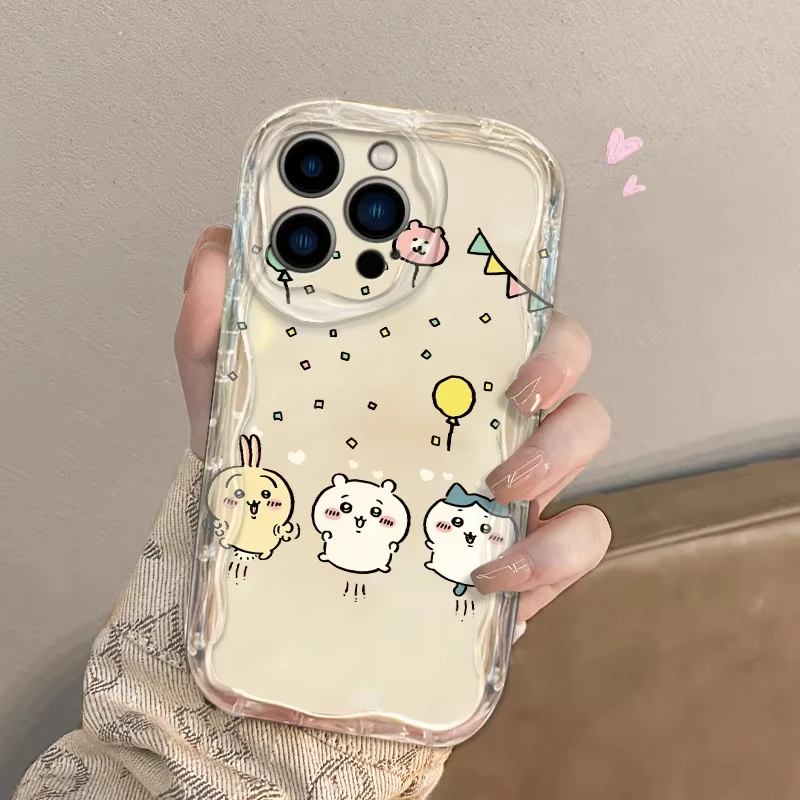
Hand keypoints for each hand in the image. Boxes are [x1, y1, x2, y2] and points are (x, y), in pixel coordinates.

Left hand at [175, 226, 611, 628]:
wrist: (292, 591)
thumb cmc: (275, 482)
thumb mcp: (236, 406)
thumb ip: (217, 329)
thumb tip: (215, 247)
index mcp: (430, 362)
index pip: (486, 295)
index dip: (501, 267)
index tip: (481, 266)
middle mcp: (485, 407)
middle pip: (564, 351)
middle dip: (558, 357)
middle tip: (514, 387)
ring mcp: (516, 475)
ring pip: (588, 432)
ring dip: (559, 453)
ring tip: (497, 489)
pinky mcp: (529, 548)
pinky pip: (581, 537)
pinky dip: (553, 554)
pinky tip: (489, 572)